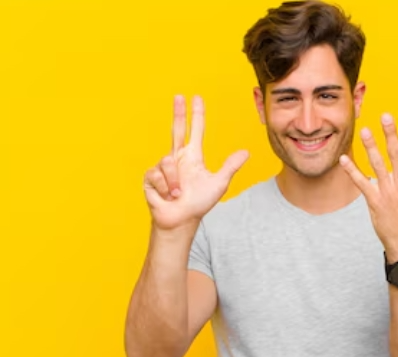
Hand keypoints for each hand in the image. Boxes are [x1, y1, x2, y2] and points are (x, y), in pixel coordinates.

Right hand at [143, 95, 249, 231]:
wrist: (181, 220)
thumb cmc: (198, 203)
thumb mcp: (218, 183)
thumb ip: (230, 166)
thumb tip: (246, 152)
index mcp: (193, 157)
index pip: (196, 131)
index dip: (196, 115)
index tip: (196, 98)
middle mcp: (177, 158)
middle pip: (177, 130)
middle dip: (178, 113)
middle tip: (179, 96)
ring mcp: (163, 167)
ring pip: (167, 162)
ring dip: (175, 182)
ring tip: (178, 194)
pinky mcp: (151, 177)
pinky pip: (157, 175)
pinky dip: (166, 188)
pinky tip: (167, 196)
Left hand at [339, 113, 397, 260]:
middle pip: (396, 153)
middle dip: (390, 133)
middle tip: (385, 116)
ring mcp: (388, 192)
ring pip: (377, 164)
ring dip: (370, 147)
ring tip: (364, 130)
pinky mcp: (375, 201)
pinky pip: (361, 183)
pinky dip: (352, 171)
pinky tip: (344, 159)